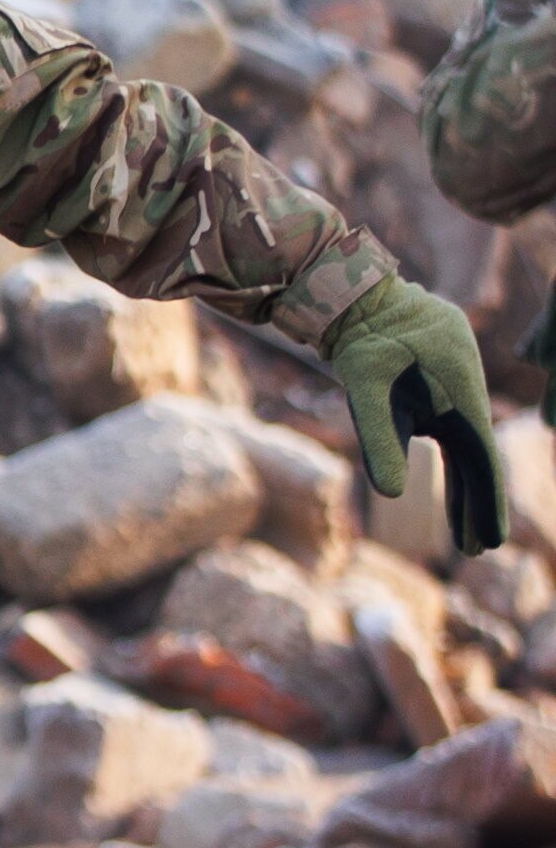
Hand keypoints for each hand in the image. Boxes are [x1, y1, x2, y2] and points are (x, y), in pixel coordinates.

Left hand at [321, 275, 503, 550]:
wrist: (357, 298)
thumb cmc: (360, 337)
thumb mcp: (364, 384)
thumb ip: (378, 437)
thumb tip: (390, 496)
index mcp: (461, 391)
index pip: (482, 458)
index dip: (486, 501)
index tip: (490, 541)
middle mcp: (464, 394)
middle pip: (477, 461)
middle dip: (476, 507)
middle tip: (478, 549)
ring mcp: (452, 395)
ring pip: (465, 453)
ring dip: (465, 493)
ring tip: (467, 540)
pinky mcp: (435, 395)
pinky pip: (451, 440)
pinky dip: (451, 470)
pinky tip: (453, 501)